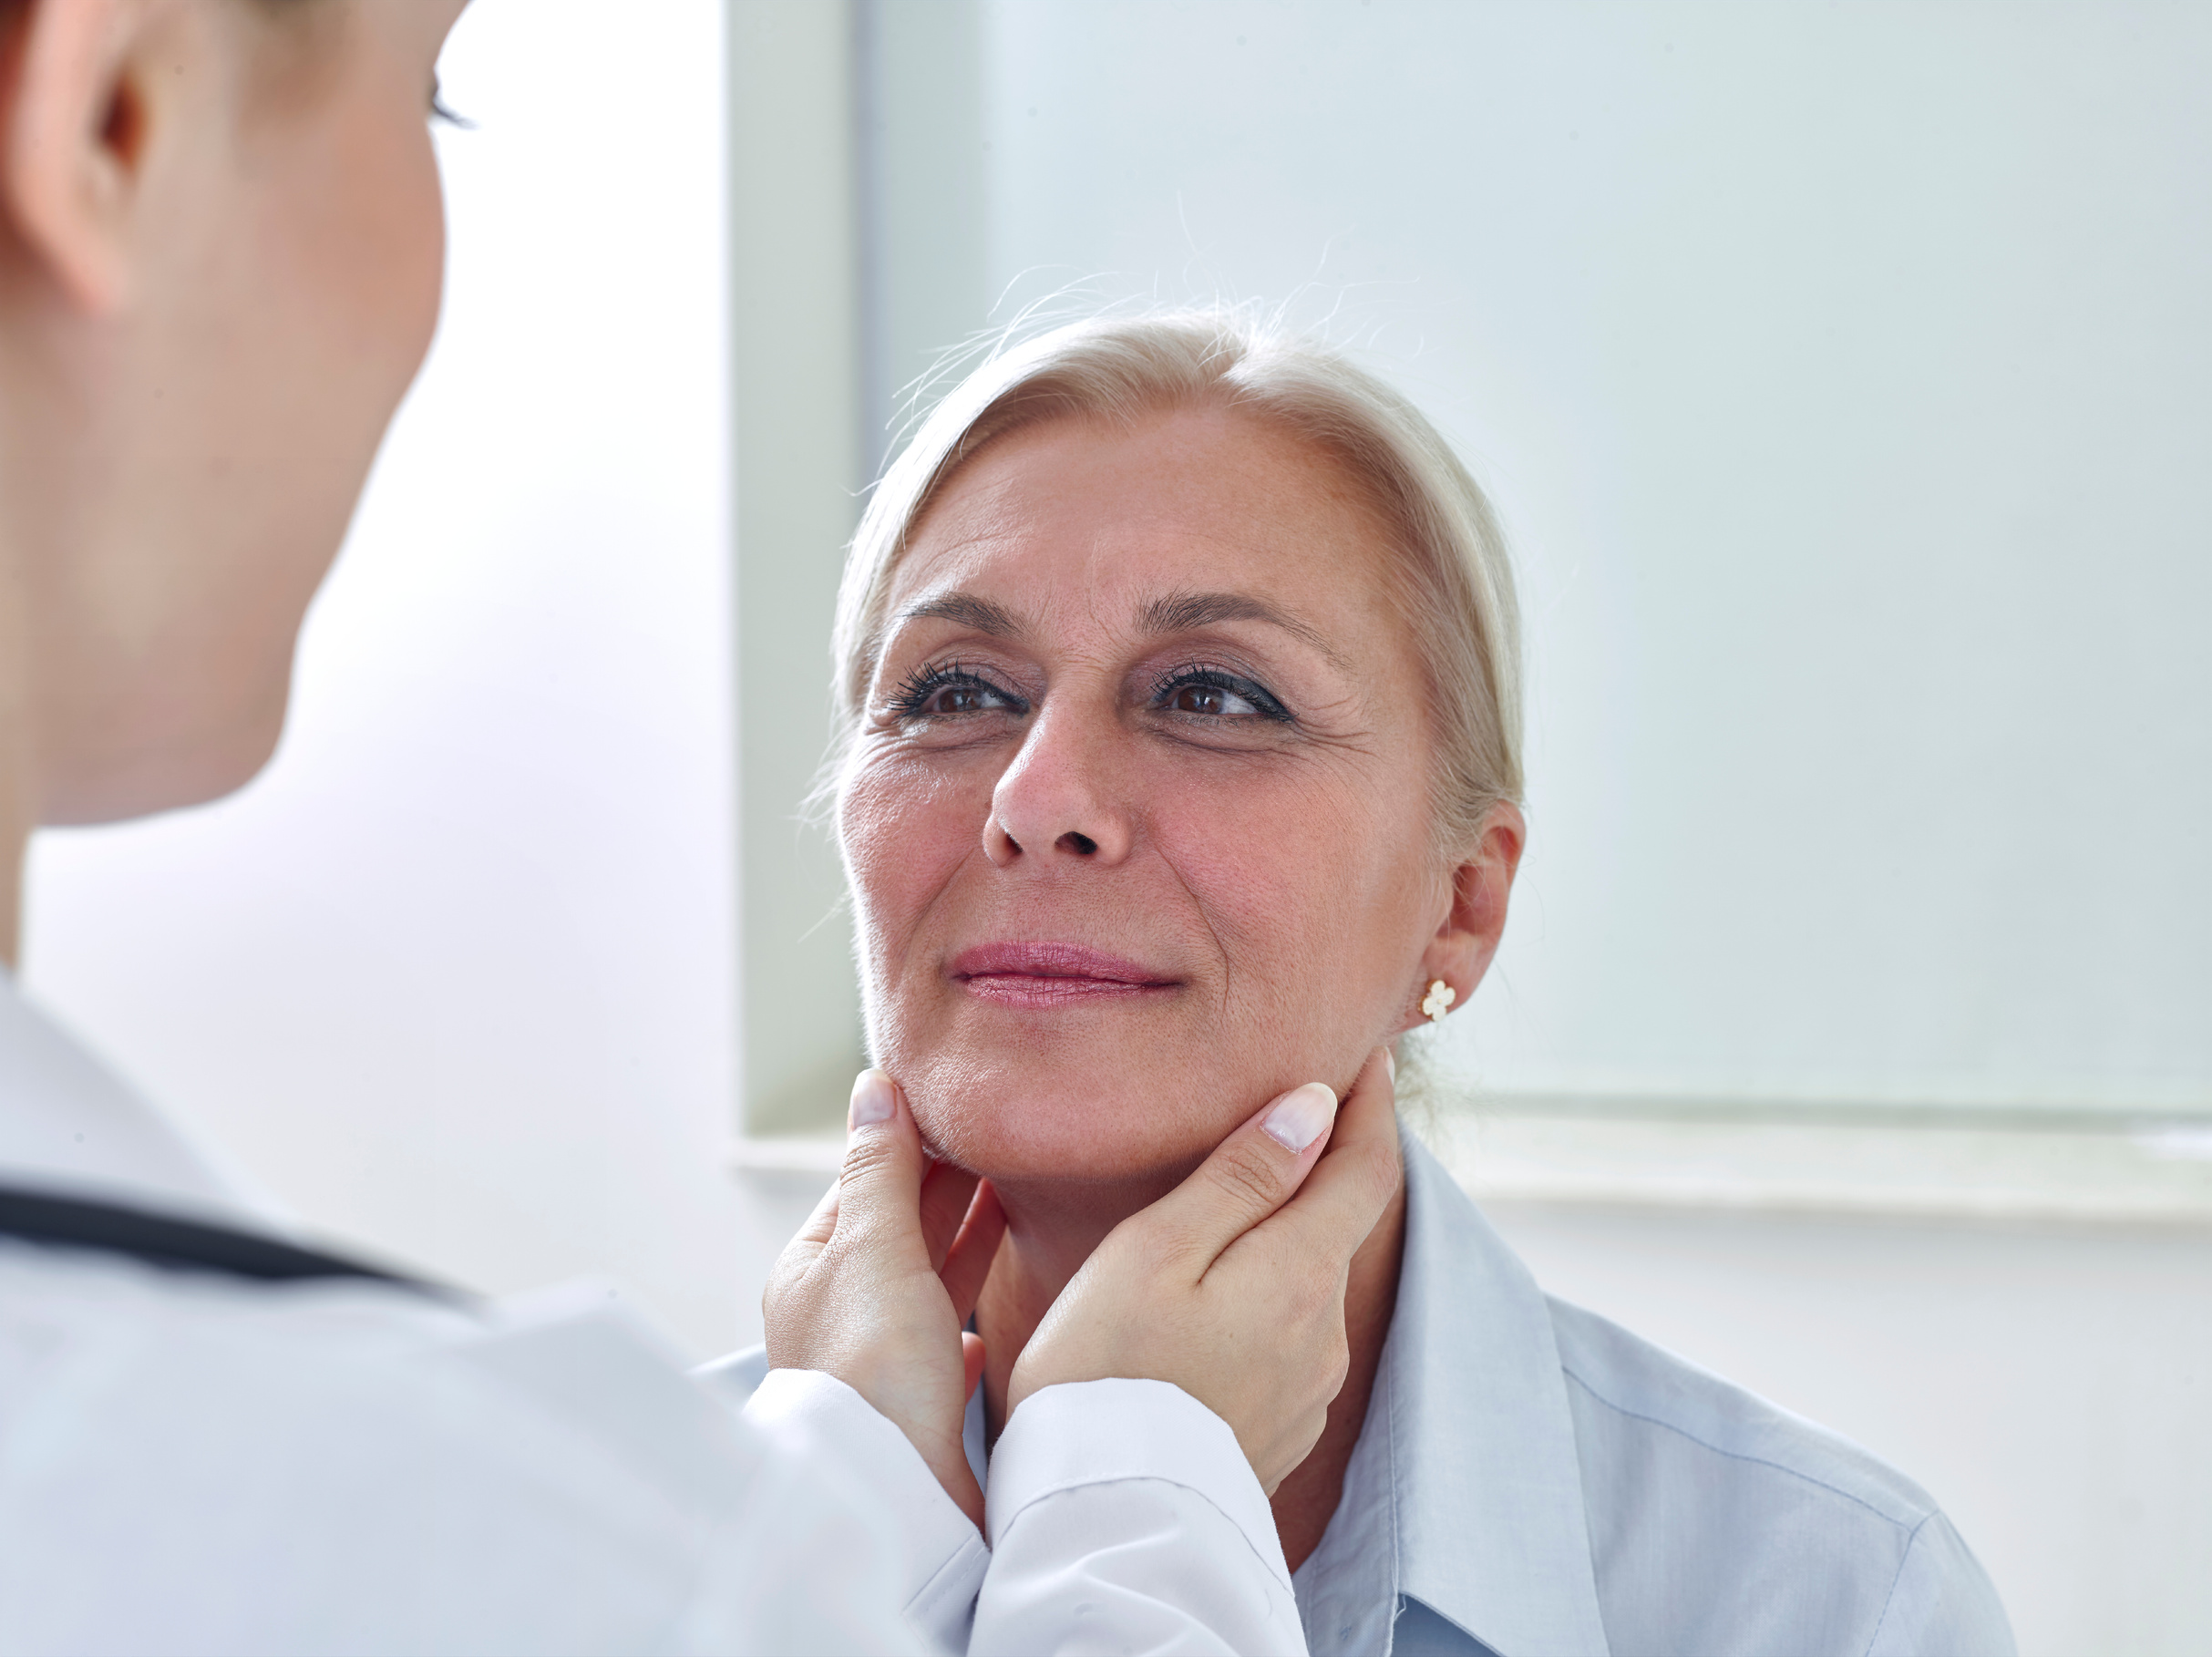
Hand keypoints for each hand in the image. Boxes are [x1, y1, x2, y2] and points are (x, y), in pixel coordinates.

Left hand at [762, 1070, 1006, 1527]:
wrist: (893, 1494)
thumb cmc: (872, 1368)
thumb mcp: (874, 1248)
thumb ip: (881, 1169)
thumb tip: (873, 1086)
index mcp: (813, 1272)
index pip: (863, 1185)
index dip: (910, 1142)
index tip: (958, 1104)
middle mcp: (841, 1316)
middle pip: (899, 1230)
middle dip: (945, 1183)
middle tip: (1001, 1132)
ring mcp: (880, 1365)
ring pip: (927, 1284)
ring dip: (966, 1240)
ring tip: (1014, 1192)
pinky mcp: (920, 1412)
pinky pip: (946, 1353)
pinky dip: (968, 1326)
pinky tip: (986, 1326)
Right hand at [1008, 1047, 1401, 1493]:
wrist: (1102, 1516)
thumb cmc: (1105, 1370)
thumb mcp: (1157, 1249)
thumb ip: (1241, 1176)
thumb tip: (1314, 1107)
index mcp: (1300, 1273)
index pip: (1364, 1166)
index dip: (1371, 1105)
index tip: (1369, 1057)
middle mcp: (1324, 1332)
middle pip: (1341, 1223)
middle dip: (1329, 1163)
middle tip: (1305, 1105)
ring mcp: (1308, 1388)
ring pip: (1312, 1283)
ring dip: (1294, 1234)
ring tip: (1247, 1197)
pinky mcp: (1281, 1428)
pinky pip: (1290, 1338)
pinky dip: (1271, 1294)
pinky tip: (1222, 1294)